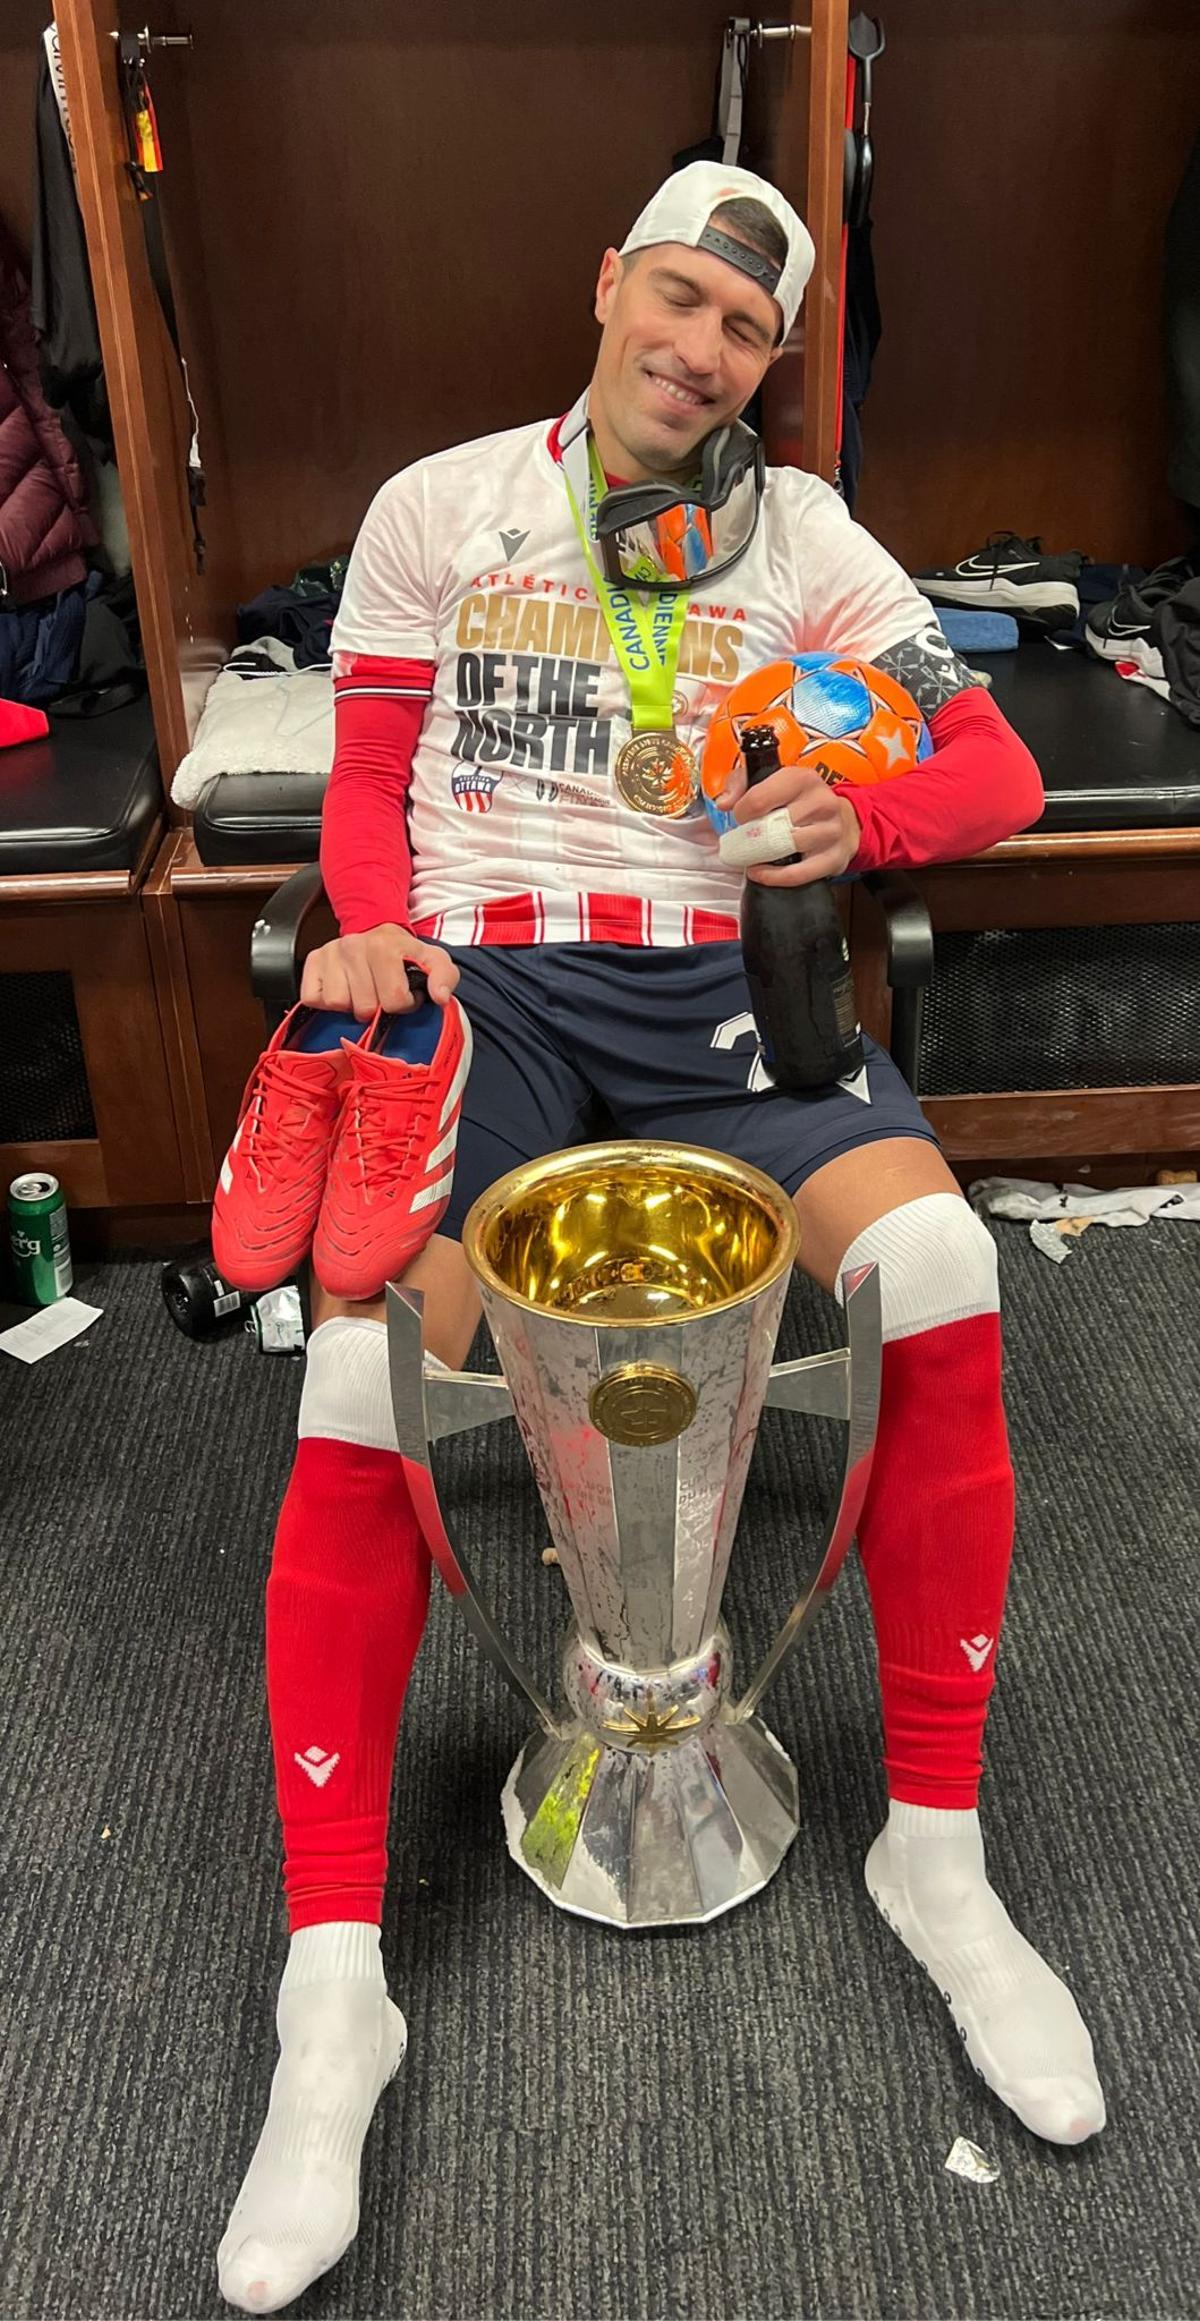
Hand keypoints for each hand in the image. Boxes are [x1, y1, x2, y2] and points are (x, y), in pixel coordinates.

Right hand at [300, 923, 459, 1017]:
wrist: (374, 931)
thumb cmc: (403, 953)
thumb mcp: (433, 960)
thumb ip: (445, 977)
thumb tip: (440, 997)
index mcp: (385, 946)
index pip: (393, 1000)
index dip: (404, 1004)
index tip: (406, 994)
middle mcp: (353, 946)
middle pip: (363, 1007)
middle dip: (376, 1008)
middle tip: (381, 994)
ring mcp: (330, 953)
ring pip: (338, 1004)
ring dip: (351, 1005)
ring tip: (361, 991)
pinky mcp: (312, 962)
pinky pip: (313, 998)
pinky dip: (326, 1002)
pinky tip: (342, 990)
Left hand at [727, 763, 862, 886]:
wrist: (841, 819)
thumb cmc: (799, 800)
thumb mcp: (769, 780)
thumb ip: (740, 783)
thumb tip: (725, 802)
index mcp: (802, 779)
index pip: (760, 799)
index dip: (741, 812)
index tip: (740, 817)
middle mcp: (821, 803)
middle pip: (773, 826)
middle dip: (751, 835)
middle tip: (745, 837)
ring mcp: (831, 831)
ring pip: (785, 848)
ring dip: (762, 855)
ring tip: (754, 852)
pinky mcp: (834, 857)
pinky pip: (797, 874)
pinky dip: (773, 877)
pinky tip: (760, 872)